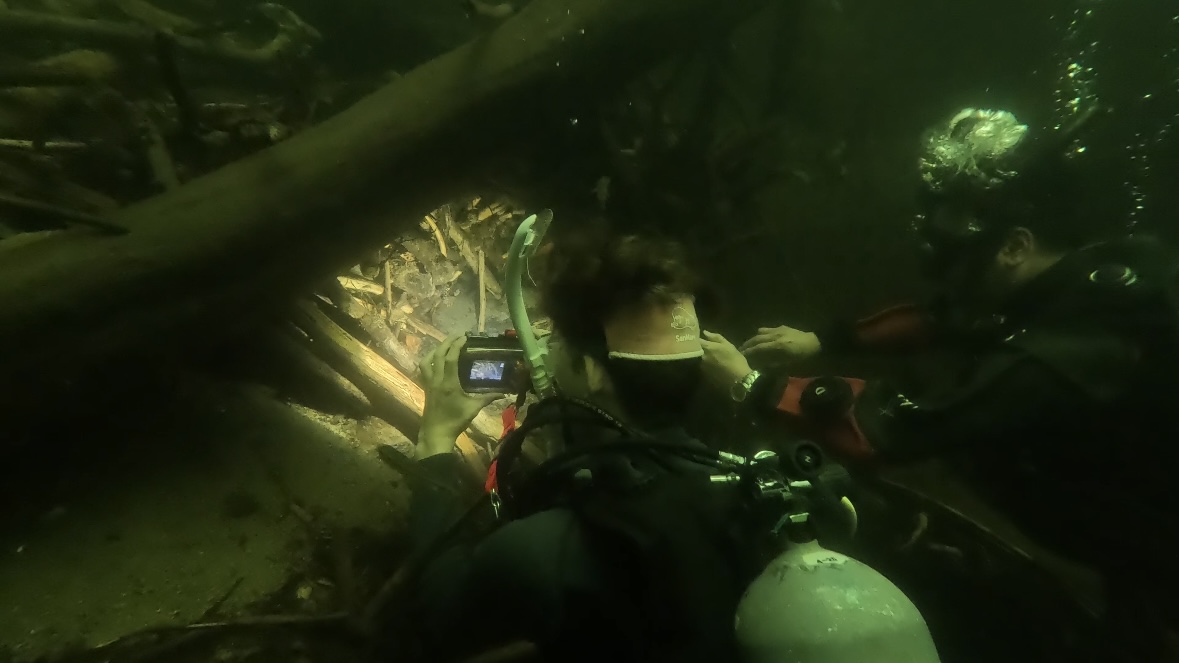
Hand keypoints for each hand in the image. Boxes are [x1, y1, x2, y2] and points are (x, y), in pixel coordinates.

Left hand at [418, 335, 503, 456]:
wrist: (436, 433)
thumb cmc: (456, 421)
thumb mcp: (474, 409)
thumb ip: (488, 398)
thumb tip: (504, 393)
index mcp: (449, 383)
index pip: (450, 359)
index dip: (456, 346)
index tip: (464, 338)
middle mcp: (437, 380)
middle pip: (438, 355)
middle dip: (447, 343)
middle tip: (457, 336)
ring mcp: (429, 383)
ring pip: (427, 361)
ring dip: (435, 350)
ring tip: (444, 345)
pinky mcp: (426, 388)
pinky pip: (423, 369)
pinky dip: (428, 360)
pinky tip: (435, 360)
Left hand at [700, 330, 753, 387]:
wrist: (739, 377)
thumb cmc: (735, 358)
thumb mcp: (728, 345)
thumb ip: (715, 337)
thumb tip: (704, 332)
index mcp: (708, 347)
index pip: (696, 340)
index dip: (696, 338)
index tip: (698, 336)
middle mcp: (702, 357)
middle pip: (697, 350)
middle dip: (701, 348)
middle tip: (710, 348)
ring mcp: (703, 366)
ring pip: (701, 358)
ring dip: (705, 357)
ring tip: (714, 358)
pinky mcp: (705, 374)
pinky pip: (703, 366)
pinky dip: (707, 365)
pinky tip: (715, 366)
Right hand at [740, 325, 820, 362]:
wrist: (820, 344)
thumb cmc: (806, 360)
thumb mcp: (791, 367)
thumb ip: (774, 366)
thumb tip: (759, 368)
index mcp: (778, 347)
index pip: (757, 349)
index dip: (747, 354)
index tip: (739, 359)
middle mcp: (776, 336)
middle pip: (755, 340)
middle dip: (746, 347)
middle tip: (738, 354)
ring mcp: (778, 330)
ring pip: (759, 334)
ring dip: (751, 340)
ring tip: (746, 347)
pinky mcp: (782, 328)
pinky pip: (767, 330)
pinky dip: (760, 335)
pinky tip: (758, 339)